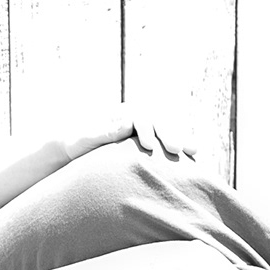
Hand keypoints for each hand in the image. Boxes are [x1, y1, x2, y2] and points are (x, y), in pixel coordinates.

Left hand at [78, 106, 197, 162]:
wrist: (76, 150)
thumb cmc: (77, 145)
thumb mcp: (85, 138)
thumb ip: (104, 132)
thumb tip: (128, 122)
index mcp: (120, 114)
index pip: (137, 117)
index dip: (145, 130)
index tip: (148, 146)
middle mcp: (135, 117)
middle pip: (156, 121)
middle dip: (168, 133)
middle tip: (176, 150)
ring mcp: (143, 128)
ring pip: (165, 130)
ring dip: (179, 138)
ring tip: (193, 151)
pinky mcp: (149, 140)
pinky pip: (166, 141)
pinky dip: (179, 146)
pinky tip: (192, 156)